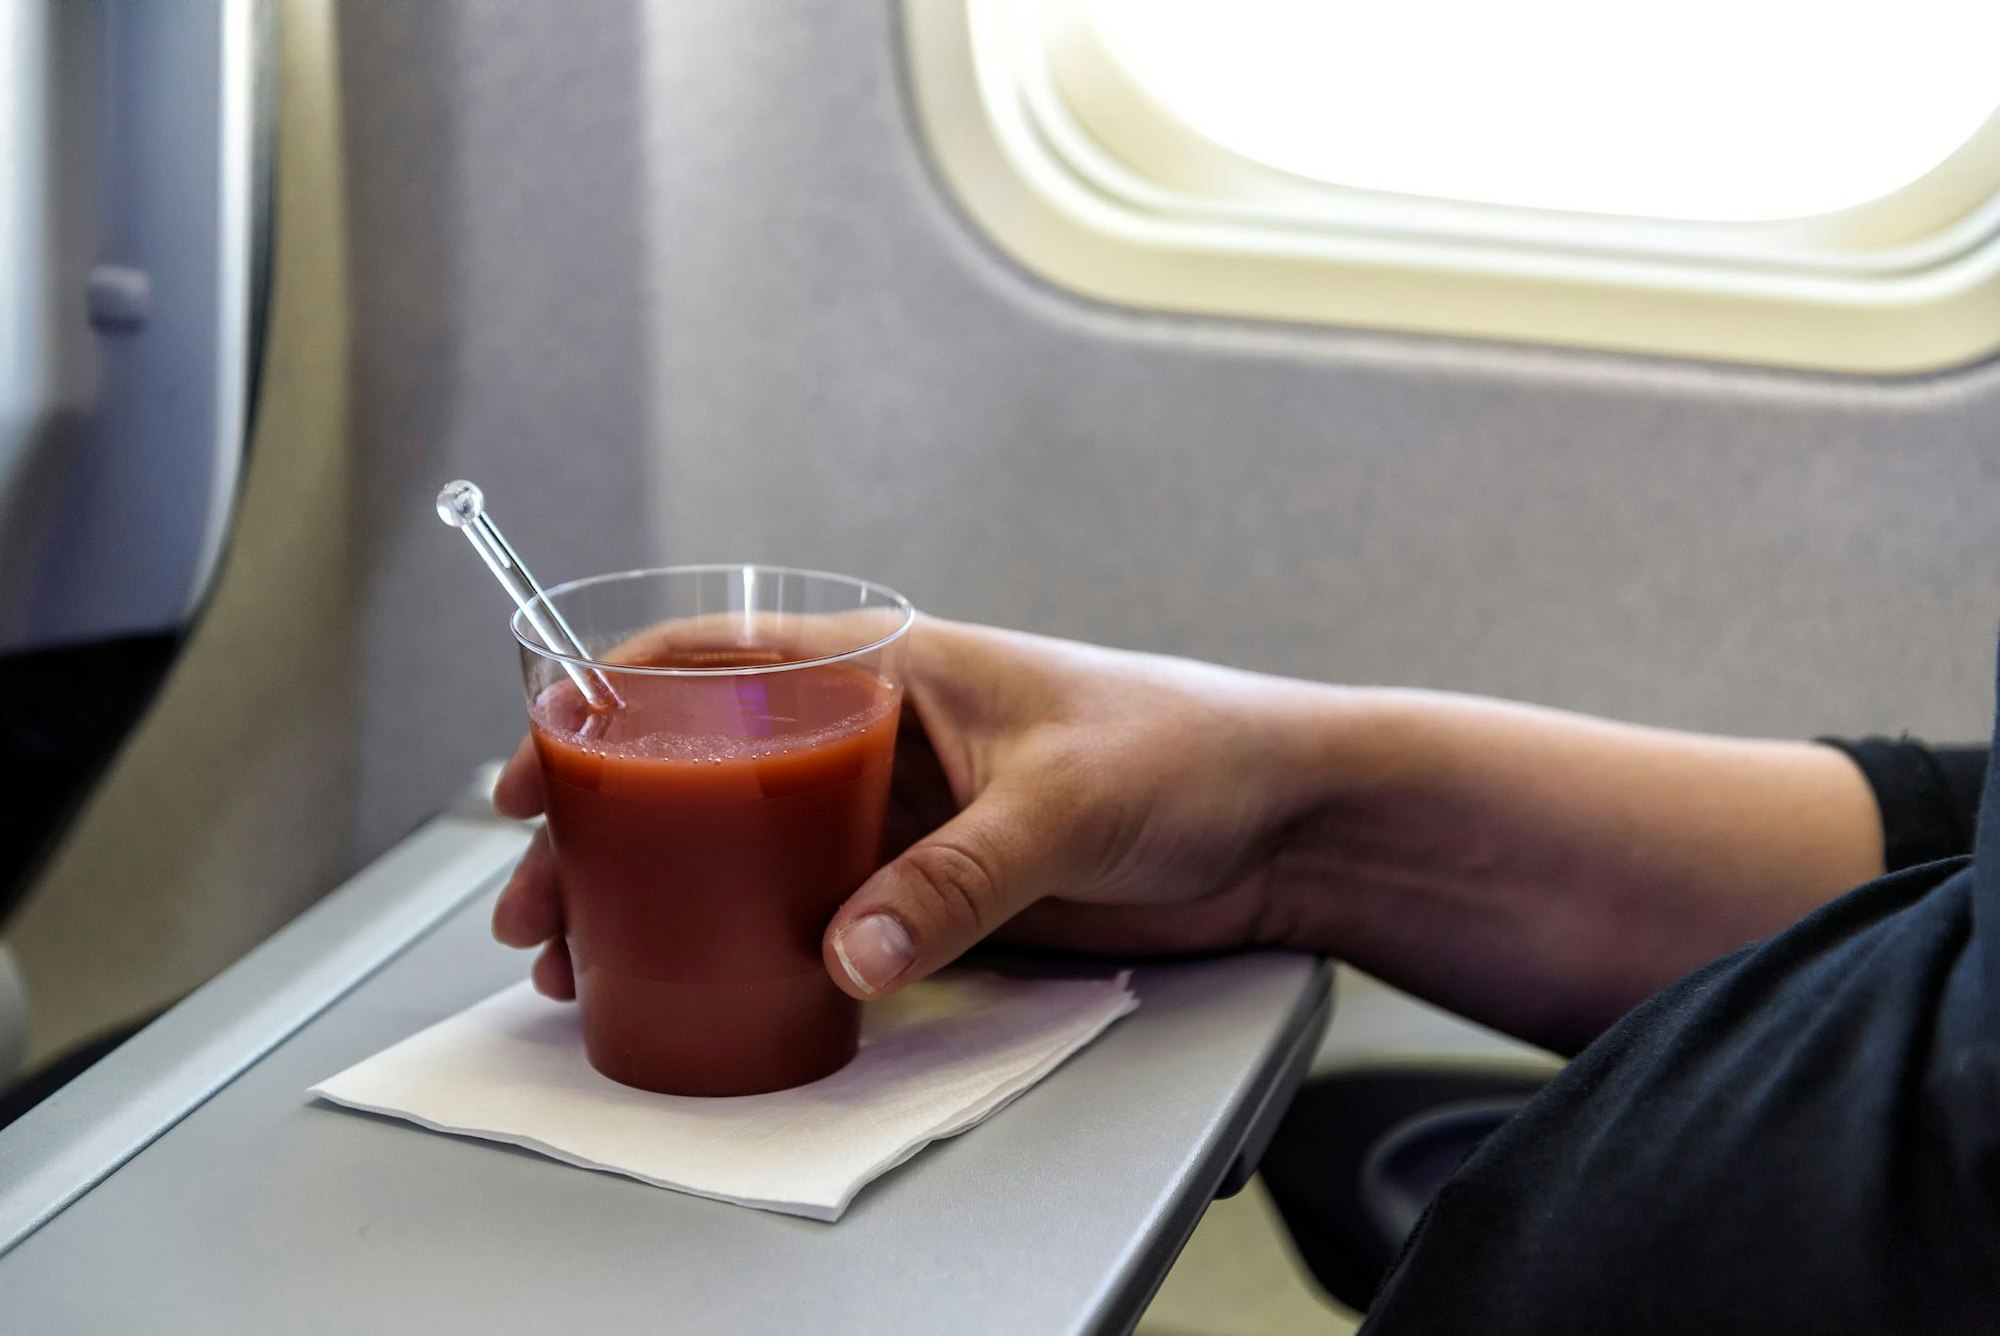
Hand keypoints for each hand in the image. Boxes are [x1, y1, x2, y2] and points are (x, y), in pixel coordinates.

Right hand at [491, 616, 1365, 999]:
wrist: (1283, 819)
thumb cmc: (1190, 748)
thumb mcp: (1062, 803)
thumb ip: (954, 880)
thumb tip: (841, 957)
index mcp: (893, 668)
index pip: (721, 660)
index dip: (612, 699)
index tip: (535, 759)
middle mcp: (880, 738)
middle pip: (710, 771)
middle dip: (609, 828)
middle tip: (536, 899)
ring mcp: (902, 817)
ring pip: (751, 850)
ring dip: (666, 895)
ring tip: (586, 958)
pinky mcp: (935, 886)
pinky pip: (821, 911)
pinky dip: (753, 942)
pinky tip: (704, 981)